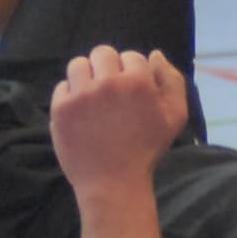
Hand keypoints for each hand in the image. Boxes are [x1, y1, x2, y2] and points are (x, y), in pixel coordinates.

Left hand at [51, 47, 191, 194]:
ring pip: (78, 64)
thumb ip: (172, 80)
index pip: (131, 56)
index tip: (130, 94)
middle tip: (110, 93)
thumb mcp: (175, 116)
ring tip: (92, 98)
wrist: (113, 184)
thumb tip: (155, 54)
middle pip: (102, 53)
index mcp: (137, 82)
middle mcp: (108, 82)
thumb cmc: (146, 150)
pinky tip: (80, 114)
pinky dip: (69, 97)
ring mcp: (82, 94)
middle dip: (107, 69)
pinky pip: (62, 87)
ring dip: (85, 77)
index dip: (132, 73)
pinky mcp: (61, 108)